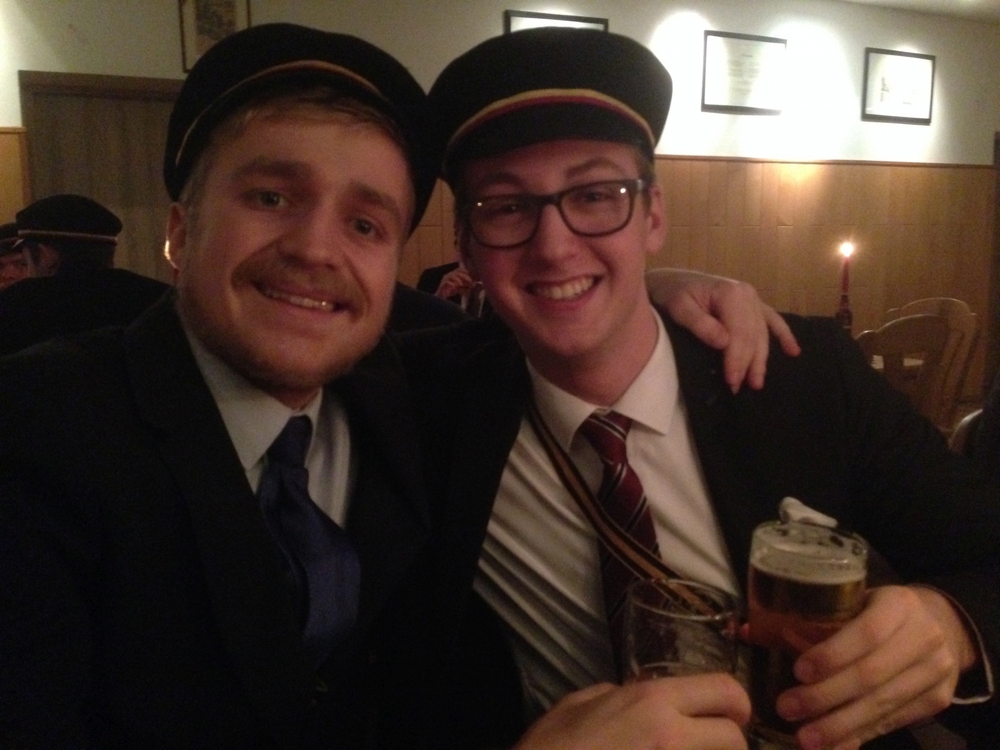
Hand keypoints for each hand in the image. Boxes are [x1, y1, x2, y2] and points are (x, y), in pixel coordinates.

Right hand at [435, 267, 475, 298]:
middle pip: (457, 271)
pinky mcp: (442, 285)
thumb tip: (474, 285)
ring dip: (458, 280)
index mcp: (454, 274)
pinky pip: (446, 282)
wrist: (441, 297)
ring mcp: (445, 279)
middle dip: (465, 276)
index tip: (473, 277)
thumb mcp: (461, 288)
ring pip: (452, 276)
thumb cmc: (451, 291)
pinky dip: (451, 284)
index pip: (461, 270)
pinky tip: (454, 287)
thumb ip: (467, 286)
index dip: (467, 272)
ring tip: (461, 284)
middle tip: (470, 281)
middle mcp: (450, 275)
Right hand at [514, 674, 750, 749]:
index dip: (735, 706)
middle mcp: (671, 737)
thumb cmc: (550, 748)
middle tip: (709, 748)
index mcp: (652, 702)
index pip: (724, 691)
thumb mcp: (578, 704)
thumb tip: (636, 696)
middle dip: (728, 746)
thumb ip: (616, 695)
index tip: (729, 718)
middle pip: (735, 741)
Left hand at [645, 268, 799, 391]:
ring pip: (762, 333)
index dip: (736, 359)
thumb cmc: (672, 293)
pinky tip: (794, 352)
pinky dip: (784, 335)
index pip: (739, 333)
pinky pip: (773, 320)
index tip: (731, 381)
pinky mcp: (754, 303)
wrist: (672, 279)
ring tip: (757, 383)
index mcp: (731, 294)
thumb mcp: (679, 307)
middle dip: (747, 364)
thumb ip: (700, 324)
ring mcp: (753, 299)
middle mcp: (747, 294)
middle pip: (752, 336)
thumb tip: (724, 343)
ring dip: (762, 359)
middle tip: (738, 387)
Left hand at [776, 586, 977, 749]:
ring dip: (839, 726)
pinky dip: (859, 736)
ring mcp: (935, 671)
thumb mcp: (854, 600)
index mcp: (899, 605)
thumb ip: (810, 616)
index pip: (866, 632)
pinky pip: (893, 722)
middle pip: (871, 675)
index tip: (798, 671)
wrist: (940, 625)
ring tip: (805, 739)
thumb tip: (747, 631)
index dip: (832, 655)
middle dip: (825, 697)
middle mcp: (923, 638)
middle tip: (787, 709)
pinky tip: (833, 746)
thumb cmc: (878, 610)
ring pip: (882, 705)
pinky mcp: (938, 700)